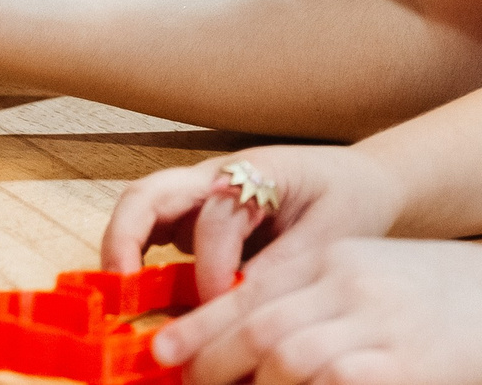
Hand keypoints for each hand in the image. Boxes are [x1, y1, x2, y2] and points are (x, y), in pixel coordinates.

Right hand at [102, 145, 407, 297]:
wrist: (361, 179)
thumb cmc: (348, 198)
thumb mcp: (329, 235)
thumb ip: (280, 265)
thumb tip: (237, 306)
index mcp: (251, 171)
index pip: (213, 220)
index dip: (213, 270)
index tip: (225, 311)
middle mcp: (214, 177)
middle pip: (149, 193)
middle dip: (124, 239)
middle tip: (120, 291)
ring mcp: (200, 196)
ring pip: (142, 208)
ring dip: (123, 246)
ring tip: (120, 296)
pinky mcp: (197, 218)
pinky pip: (154, 231)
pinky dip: (137, 257)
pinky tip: (141, 294)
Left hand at [156, 238, 481, 384]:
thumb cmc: (440, 294)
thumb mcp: (369, 272)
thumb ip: (314, 295)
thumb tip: (253, 338)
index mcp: (337, 259)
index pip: (252, 291)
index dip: (201, 326)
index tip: (162, 353)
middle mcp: (351, 287)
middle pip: (263, 328)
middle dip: (214, 364)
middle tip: (189, 384)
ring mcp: (379, 330)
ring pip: (292, 359)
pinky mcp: (405, 371)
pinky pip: (337, 384)